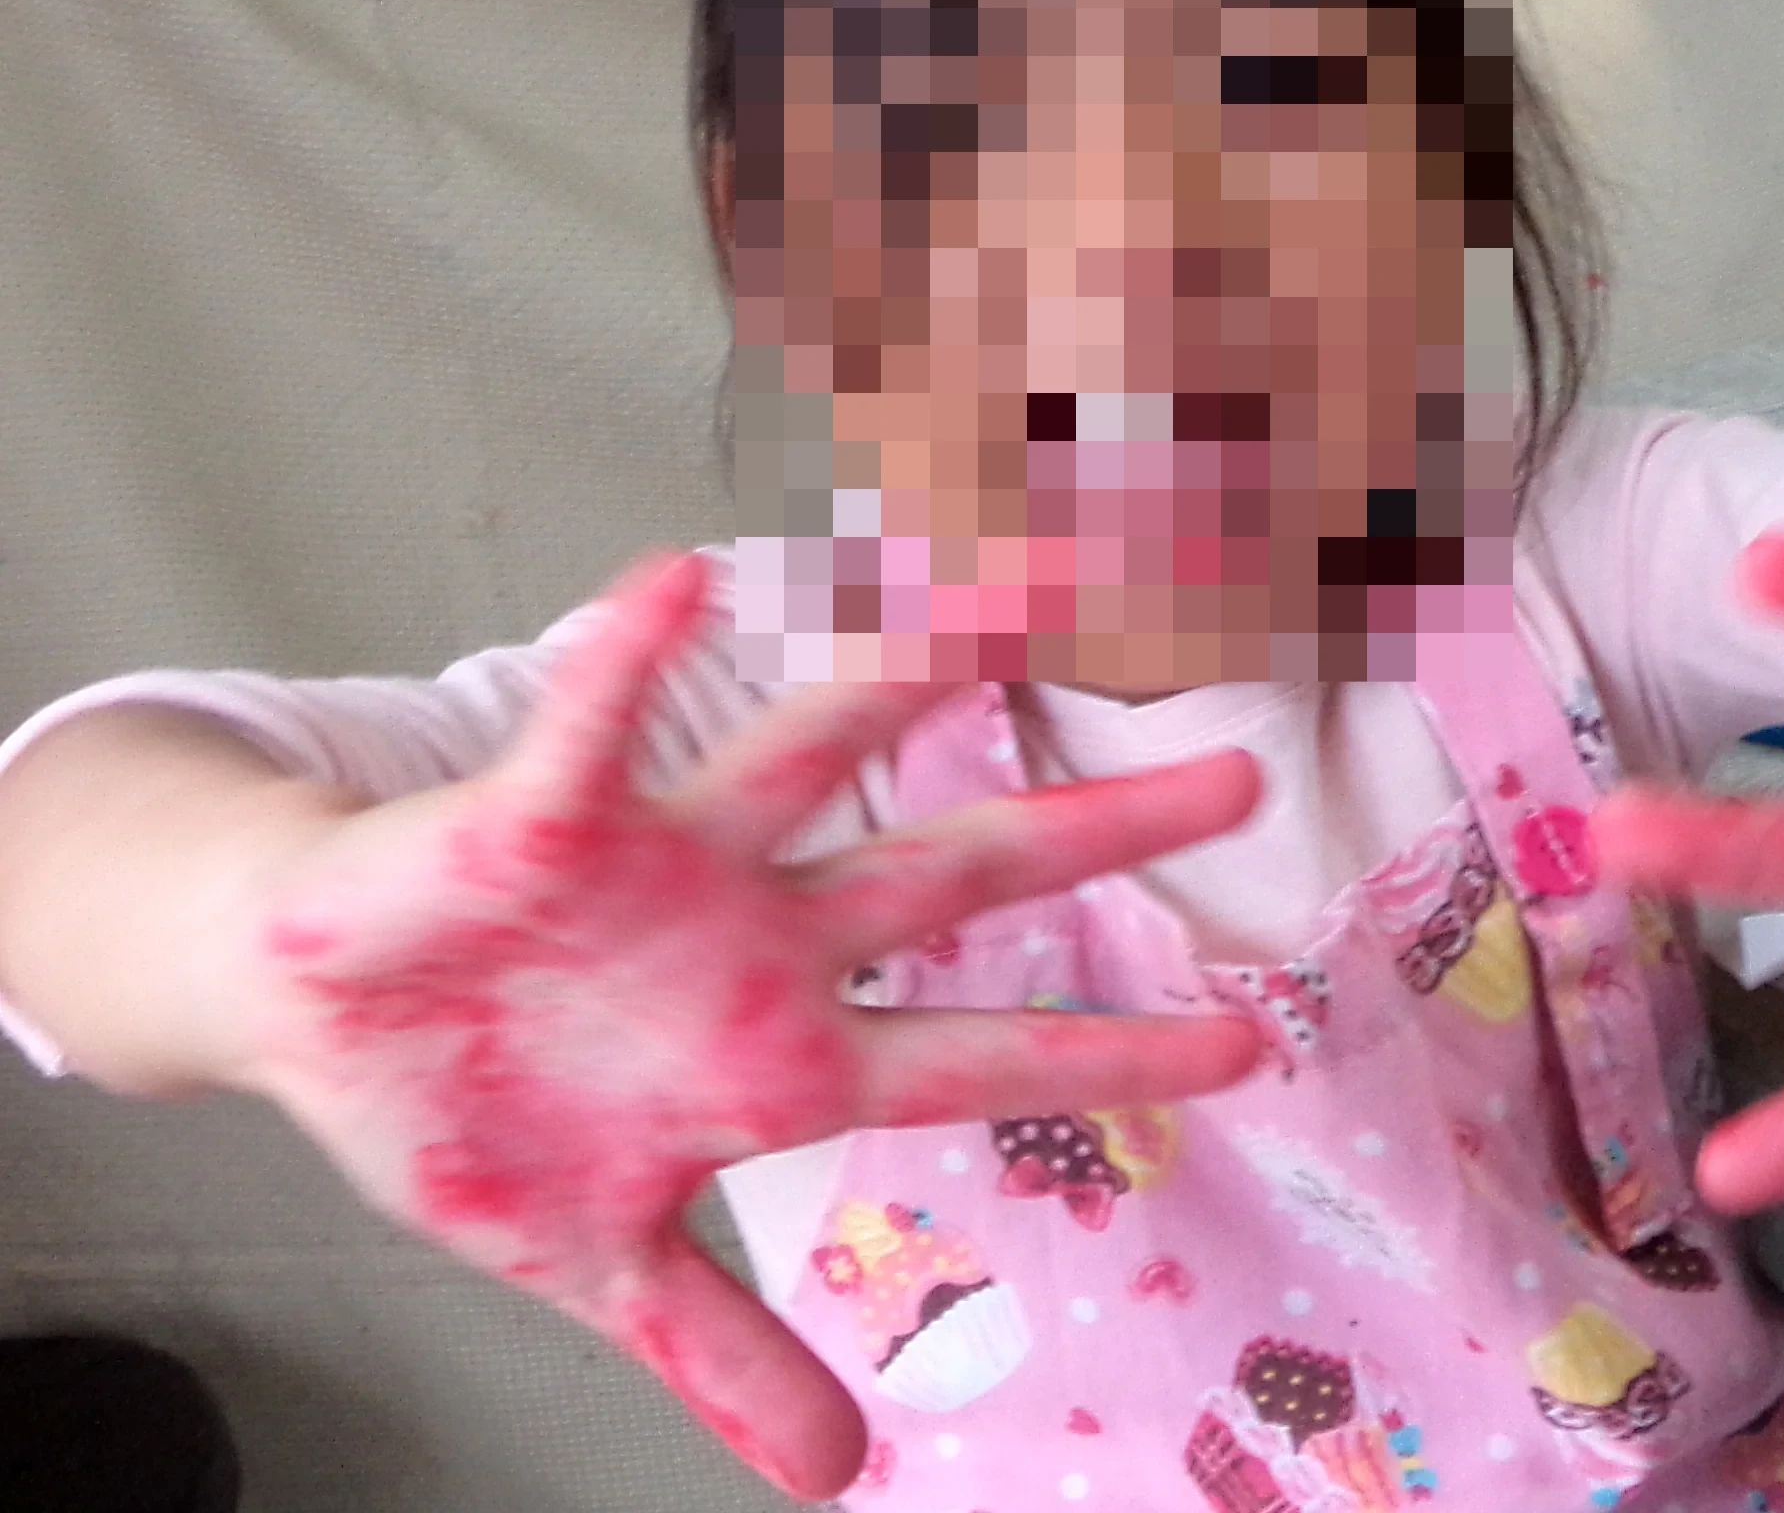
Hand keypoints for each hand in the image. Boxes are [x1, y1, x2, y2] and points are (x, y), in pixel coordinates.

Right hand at [213, 550, 1265, 1500]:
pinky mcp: (542, 815)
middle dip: (1092, 834)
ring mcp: (665, 864)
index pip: (980, 1057)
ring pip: (808, 759)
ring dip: (895, 686)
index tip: (1246, 1051)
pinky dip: (631, 662)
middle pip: (956, 876)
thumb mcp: (604, 1260)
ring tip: (994, 613)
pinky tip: (684, 585)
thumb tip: (844, 1478)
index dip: (1111, 1056)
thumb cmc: (476, 1111)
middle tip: (1245, 785)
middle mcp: (759, 937)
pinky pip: (595, 731)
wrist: (313, 1012)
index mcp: (783, 1053)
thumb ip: (726, 1352)